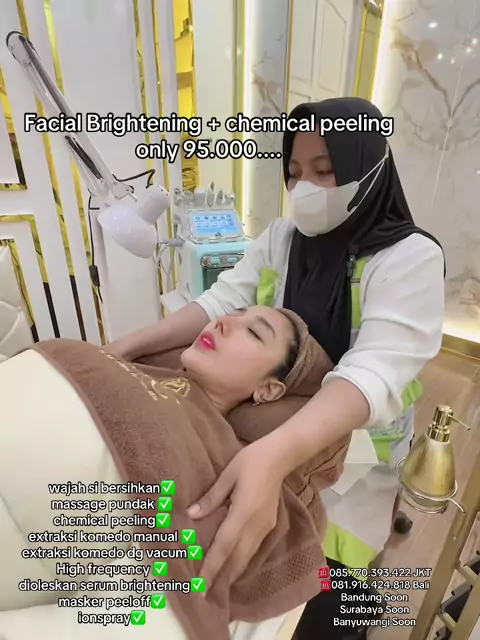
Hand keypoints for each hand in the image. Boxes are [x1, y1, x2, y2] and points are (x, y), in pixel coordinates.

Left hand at [187, 441, 285, 590]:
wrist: (281, 456)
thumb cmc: (251, 460)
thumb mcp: (228, 474)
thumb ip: (211, 498)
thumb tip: (191, 515)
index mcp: (243, 512)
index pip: (224, 546)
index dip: (211, 567)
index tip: (200, 584)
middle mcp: (255, 525)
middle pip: (236, 559)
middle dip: (221, 579)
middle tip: (205, 596)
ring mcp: (264, 526)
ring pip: (246, 557)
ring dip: (231, 573)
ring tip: (217, 588)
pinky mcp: (269, 525)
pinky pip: (253, 550)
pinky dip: (241, 562)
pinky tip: (233, 566)